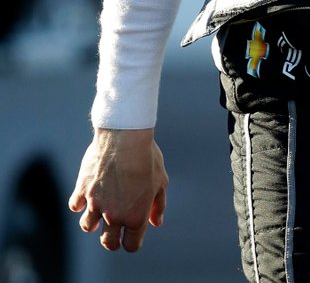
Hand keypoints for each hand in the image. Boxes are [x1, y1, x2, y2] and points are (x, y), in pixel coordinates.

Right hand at [68, 128, 168, 251]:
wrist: (126, 138)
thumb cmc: (147, 157)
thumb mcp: (160, 181)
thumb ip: (158, 205)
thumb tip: (155, 223)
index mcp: (135, 216)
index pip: (130, 245)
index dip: (131, 242)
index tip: (131, 235)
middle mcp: (114, 215)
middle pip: (108, 243)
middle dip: (111, 241)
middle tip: (113, 231)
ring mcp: (96, 204)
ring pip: (87, 227)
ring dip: (92, 223)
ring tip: (98, 211)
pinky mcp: (82, 190)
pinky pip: (75, 206)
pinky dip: (79, 203)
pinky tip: (86, 195)